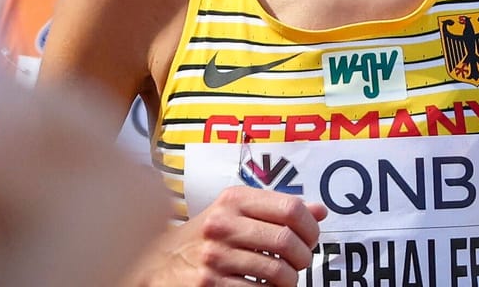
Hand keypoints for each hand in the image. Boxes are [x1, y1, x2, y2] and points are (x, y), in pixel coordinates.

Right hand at [134, 187, 326, 285]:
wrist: (158, 263)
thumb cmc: (205, 237)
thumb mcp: (235, 212)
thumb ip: (276, 209)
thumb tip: (320, 210)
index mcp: (233, 200)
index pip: (290, 208)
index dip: (311, 228)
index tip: (310, 238)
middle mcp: (222, 224)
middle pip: (287, 242)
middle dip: (303, 258)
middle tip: (298, 263)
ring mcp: (215, 256)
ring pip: (278, 273)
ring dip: (289, 281)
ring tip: (283, 279)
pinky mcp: (210, 285)